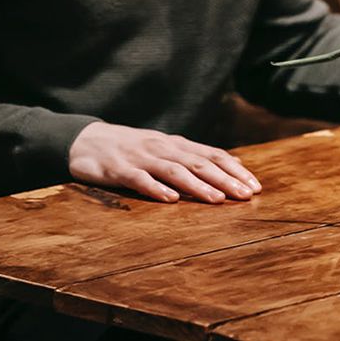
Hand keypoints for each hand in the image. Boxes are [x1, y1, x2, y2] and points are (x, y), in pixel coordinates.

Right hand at [67, 122, 260, 203]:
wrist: (84, 140)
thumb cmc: (130, 148)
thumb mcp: (164, 149)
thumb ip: (194, 157)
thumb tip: (233, 166)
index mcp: (174, 144)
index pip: (211, 155)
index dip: (234, 170)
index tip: (254, 186)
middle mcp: (161, 148)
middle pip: (198, 163)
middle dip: (224, 179)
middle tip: (246, 195)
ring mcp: (140, 158)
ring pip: (174, 170)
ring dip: (197, 185)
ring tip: (217, 199)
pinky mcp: (118, 170)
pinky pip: (140, 179)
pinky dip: (156, 188)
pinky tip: (171, 200)